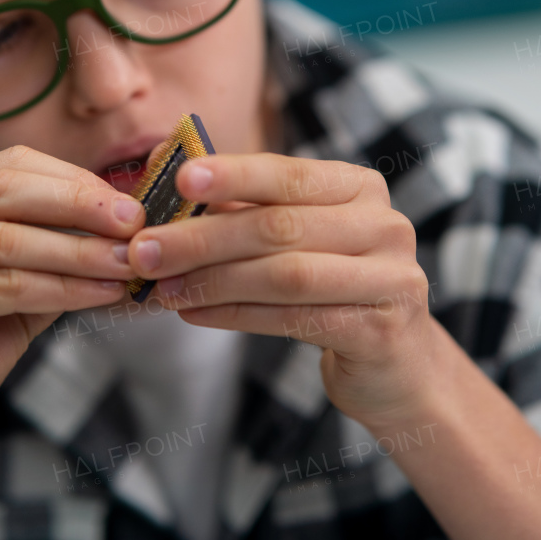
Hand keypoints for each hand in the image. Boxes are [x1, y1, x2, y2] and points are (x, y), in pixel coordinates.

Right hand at [0, 145, 142, 516]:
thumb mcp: (7, 289)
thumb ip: (48, 250)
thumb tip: (121, 225)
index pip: (8, 167)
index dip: (73, 181)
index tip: (129, 204)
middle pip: (8, 190)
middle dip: (82, 205)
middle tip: (137, 224)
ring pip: (10, 240)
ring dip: (80, 251)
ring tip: (129, 263)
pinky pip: (2, 285)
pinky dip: (59, 288)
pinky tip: (100, 293)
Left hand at [125, 153, 434, 425]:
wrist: (396, 364)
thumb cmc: (331, 289)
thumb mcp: (297, 239)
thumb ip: (244, 210)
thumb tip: (167, 180)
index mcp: (361, 189)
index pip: (290, 175)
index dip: (235, 175)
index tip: (180, 179)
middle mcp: (385, 226)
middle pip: (280, 227)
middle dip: (203, 238)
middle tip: (144, 250)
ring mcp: (391, 279)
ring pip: (286, 275)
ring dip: (213, 281)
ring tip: (162, 288)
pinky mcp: (380, 331)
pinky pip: (294, 319)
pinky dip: (236, 315)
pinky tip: (194, 313)